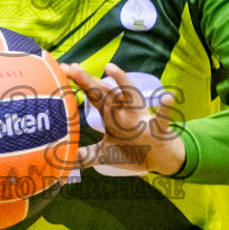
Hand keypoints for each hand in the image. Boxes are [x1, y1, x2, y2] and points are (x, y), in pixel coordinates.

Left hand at [60, 62, 185, 176]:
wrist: (159, 161)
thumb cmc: (131, 152)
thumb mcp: (104, 156)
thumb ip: (84, 157)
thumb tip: (60, 162)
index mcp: (111, 114)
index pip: (92, 94)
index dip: (78, 82)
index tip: (63, 68)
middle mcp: (124, 111)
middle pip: (105, 91)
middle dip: (88, 79)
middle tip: (72, 67)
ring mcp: (141, 118)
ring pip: (130, 97)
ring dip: (122, 82)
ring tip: (110, 67)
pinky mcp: (158, 130)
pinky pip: (162, 119)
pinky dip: (165, 109)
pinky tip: (168, 97)